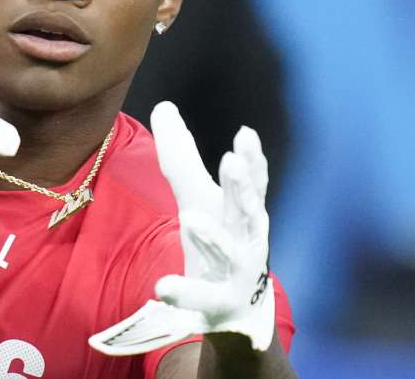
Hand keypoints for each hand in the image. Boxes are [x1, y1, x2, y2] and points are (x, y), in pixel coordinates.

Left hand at [88, 101, 274, 353]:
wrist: (237, 307)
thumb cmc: (220, 240)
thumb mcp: (199, 197)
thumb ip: (182, 157)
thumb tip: (163, 106)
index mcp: (240, 210)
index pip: (251, 180)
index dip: (251, 158)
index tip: (246, 134)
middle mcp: (246, 237)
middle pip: (248, 209)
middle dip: (241, 186)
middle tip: (231, 161)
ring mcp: (236, 272)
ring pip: (229, 252)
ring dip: (213, 236)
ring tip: (190, 219)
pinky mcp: (219, 301)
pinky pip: (202, 297)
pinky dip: (185, 291)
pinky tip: (164, 287)